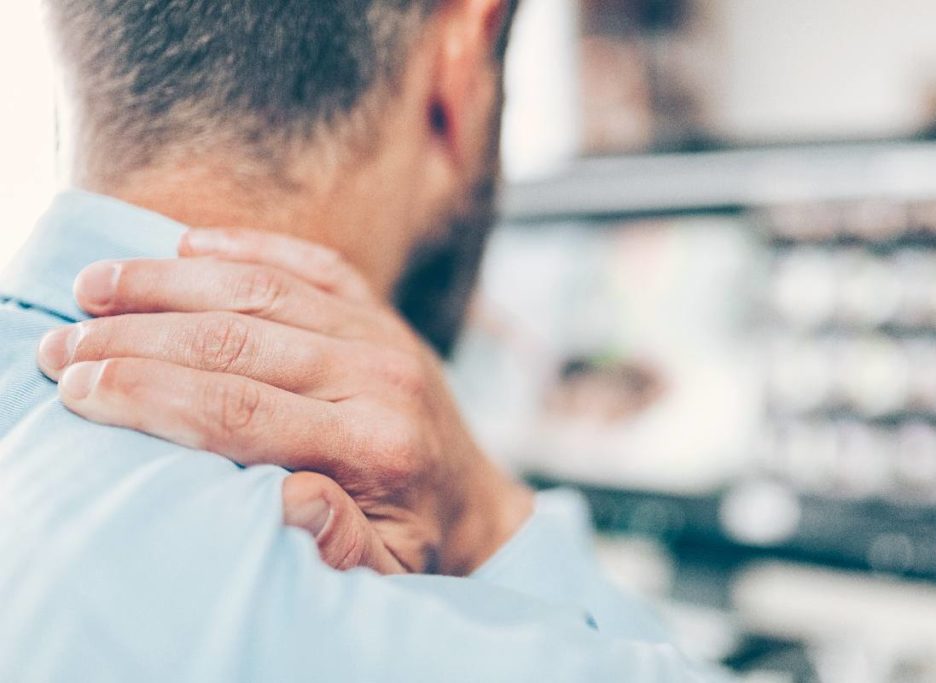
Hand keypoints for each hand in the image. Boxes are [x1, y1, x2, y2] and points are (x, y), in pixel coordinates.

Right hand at [37, 228, 532, 575]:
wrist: (475, 496)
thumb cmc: (414, 538)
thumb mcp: (384, 567)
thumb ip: (339, 543)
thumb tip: (290, 499)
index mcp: (371, 444)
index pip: (239, 410)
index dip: (150, 394)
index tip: (80, 387)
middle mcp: (376, 375)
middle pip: (235, 342)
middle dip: (137, 340)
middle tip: (63, 345)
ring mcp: (379, 332)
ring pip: (261, 290)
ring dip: (168, 284)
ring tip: (94, 289)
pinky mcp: (377, 309)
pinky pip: (308, 262)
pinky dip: (243, 245)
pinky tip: (183, 245)